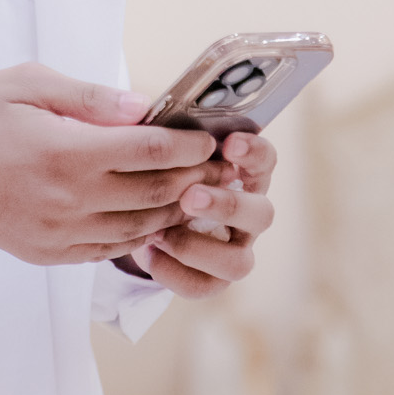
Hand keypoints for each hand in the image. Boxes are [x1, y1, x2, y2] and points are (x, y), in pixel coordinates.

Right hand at [0, 63, 218, 265]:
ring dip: (172, 209)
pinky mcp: (49, 252)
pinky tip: (146, 214)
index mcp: (67, 153)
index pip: (154, 154)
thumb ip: (90, 96)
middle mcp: (69, 200)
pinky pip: (109, 249)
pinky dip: (138, 234)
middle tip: (215, 164)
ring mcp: (60, 233)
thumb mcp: (25, 83)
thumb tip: (143, 106)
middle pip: (157, 194)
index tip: (206, 136)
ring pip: (140, 229)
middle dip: (194, 178)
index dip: (191, 146)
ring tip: (190, 189)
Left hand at [137, 130, 276, 299]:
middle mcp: (245, 213)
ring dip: (201, 248)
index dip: (254, 153)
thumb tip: (137, 109)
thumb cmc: (145, 166)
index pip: (264, 160)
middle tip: (190, 196)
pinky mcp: (211, 277)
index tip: (229, 144)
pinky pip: (206, 285)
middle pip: (263, 215)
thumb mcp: (145, 143)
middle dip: (228, 205)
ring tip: (161, 233)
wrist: (129, 209)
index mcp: (240, 173)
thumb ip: (150, 128)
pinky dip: (176, 272)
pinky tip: (148, 251)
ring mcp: (232, 249)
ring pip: (241, 262)